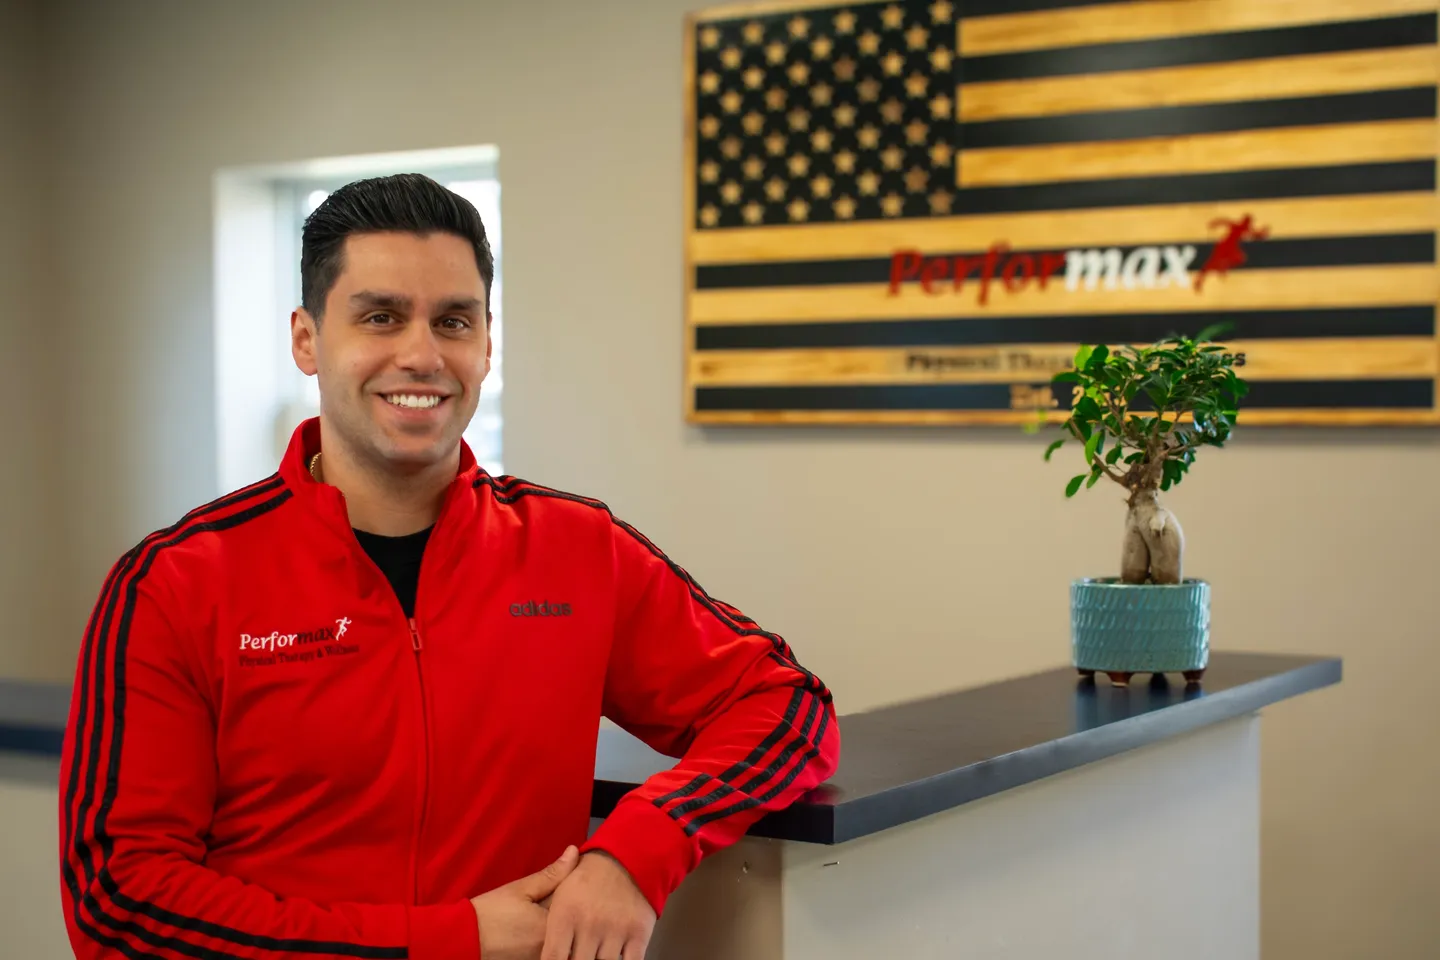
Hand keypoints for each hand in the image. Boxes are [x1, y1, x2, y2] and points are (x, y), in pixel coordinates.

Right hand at [471, 845, 578, 959]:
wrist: (465, 939)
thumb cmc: (491, 912)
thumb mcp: (521, 888)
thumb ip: (552, 873)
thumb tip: (575, 852)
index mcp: (553, 926)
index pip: (577, 903)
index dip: (575, 887)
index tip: (571, 877)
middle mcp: (552, 944)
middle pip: (571, 921)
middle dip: (569, 906)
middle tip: (550, 895)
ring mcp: (543, 955)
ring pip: (561, 933)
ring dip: (559, 919)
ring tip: (540, 908)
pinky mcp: (535, 959)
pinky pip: (549, 943)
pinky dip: (548, 932)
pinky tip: (535, 922)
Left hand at [541, 851, 655, 959]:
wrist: (625, 857)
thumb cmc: (586, 877)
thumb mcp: (558, 890)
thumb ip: (547, 923)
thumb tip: (537, 947)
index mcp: (565, 916)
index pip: (554, 958)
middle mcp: (590, 925)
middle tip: (580, 955)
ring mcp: (616, 930)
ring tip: (595, 955)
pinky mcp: (639, 932)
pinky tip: (617, 958)